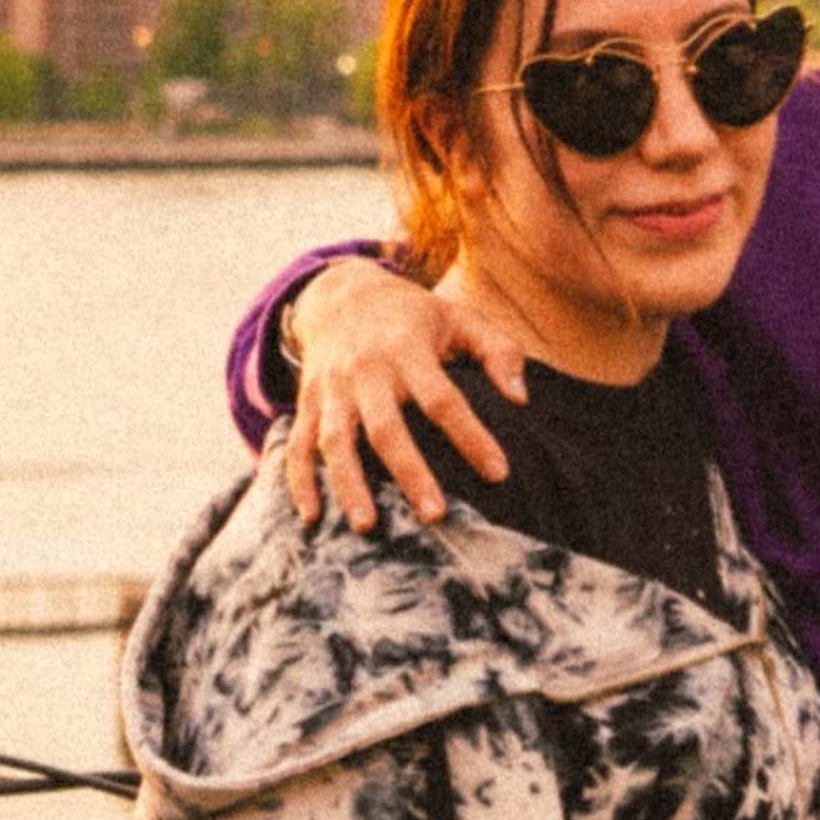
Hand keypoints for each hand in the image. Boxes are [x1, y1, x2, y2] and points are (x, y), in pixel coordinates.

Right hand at [282, 258, 527, 533]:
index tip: (498, 473)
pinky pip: (298, 445)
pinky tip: (313, 517)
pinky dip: (299, 481)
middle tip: (435, 515)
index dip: (470, 436)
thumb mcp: (460, 317)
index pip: (441, 399)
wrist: (342, 293)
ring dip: (349, 485)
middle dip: (409, 472)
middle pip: (385, 428)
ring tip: (367, 527)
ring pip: (337, 442)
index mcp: (407, 349)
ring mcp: (331, 389)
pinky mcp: (308, 403)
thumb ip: (498, 352)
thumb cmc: (414, 315)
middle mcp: (364, 371)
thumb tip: (521, 400)